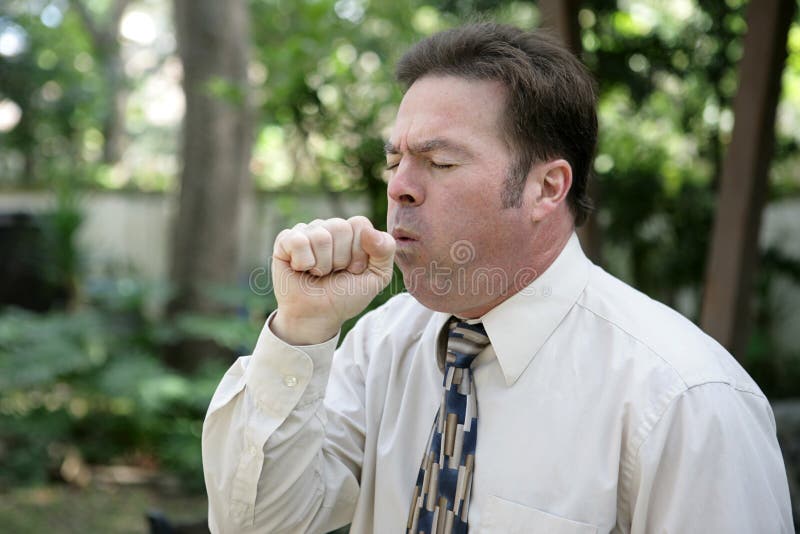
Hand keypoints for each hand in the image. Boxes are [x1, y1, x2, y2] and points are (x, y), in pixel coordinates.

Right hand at [270, 216, 395, 344]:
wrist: (317, 316)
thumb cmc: (345, 296)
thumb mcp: (377, 277)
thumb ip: (385, 250)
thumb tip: (369, 231)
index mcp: (351, 232)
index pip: (359, 224)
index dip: (359, 252)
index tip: (354, 270)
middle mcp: (328, 227)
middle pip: (340, 227)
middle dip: (341, 259)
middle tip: (334, 273)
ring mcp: (306, 232)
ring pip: (320, 236)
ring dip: (322, 264)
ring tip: (318, 273)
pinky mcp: (285, 241)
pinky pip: (297, 241)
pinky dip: (303, 262)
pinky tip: (301, 269)